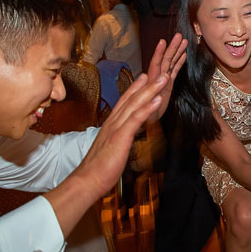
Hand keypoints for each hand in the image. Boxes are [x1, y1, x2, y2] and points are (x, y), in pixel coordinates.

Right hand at [71, 72, 168, 195]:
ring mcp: (116, 128)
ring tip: (163, 78)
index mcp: (110, 126)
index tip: (144, 78)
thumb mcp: (110, 151)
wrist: (87, 180)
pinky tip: (157, 99)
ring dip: (150, 90)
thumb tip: (123, 142)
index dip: (134, 89)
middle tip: (159, 72)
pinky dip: (147, 107)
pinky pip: (136, 119)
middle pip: (131, 99)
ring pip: (135, 104)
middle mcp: (112, 123)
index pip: (124, 103)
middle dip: (146, 85)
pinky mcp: (120, 136)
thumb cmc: (98, 169)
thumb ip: (117, 142)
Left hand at [143, 33, 187, 121]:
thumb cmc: (144, 118)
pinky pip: (174, 71)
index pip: (155, 65)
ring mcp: (163, 80)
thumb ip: (152, 98)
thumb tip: (162, 81)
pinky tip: (184, 55)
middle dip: (172, 47)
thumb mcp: (147, 111)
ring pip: (170, 63)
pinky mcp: (167, 85)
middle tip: (179, 36)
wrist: (144, 123)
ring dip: (177, 52)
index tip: (163, 41)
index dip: (159, 53)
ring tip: (183, 41)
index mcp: (151, 82)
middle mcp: (157, 78)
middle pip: (165, 60)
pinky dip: (179, 62)